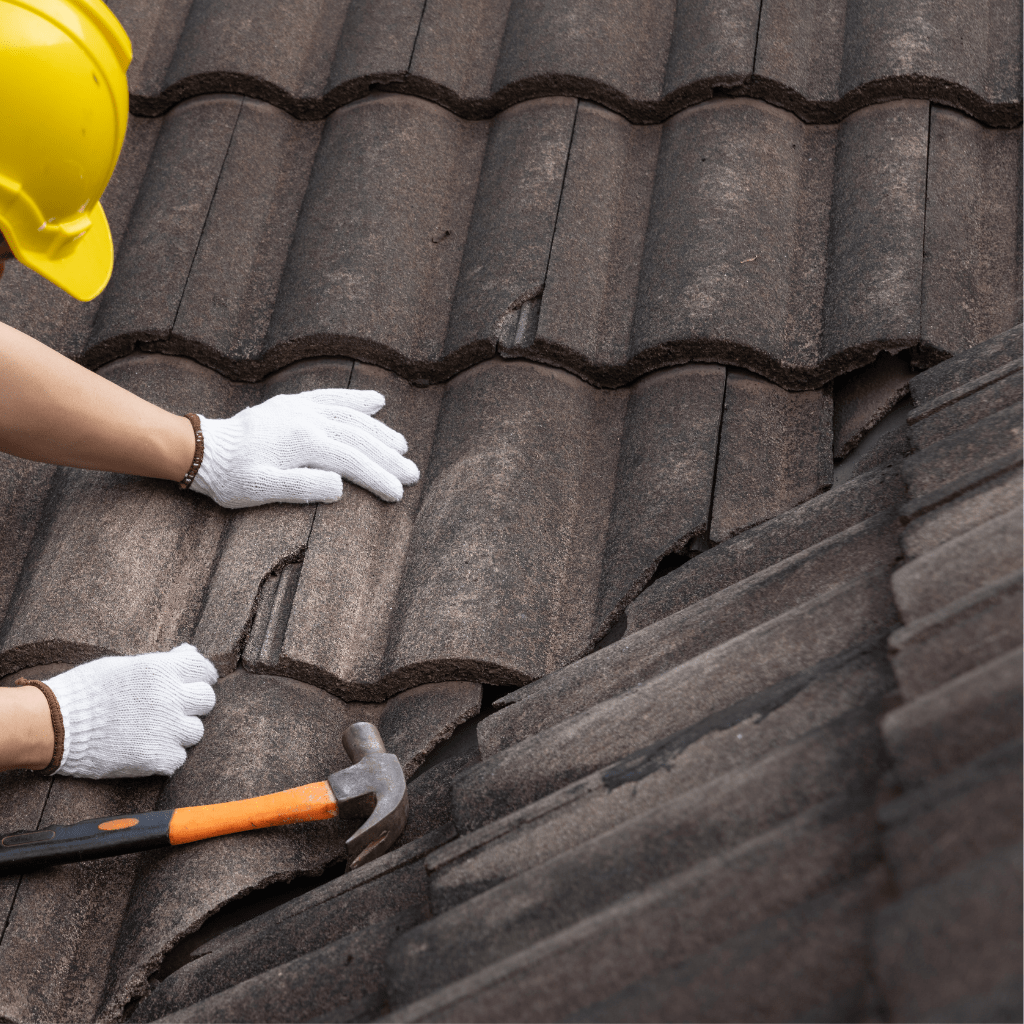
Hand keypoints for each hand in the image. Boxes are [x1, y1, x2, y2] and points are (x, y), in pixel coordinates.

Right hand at [47, 644, 217, 778]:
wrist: (55, 725)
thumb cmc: (85, 691)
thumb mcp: (124, 666)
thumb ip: (161, 662)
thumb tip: (188, 651)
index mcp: (162, 671)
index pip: (204, 670)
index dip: (200, 677)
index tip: (195, 683)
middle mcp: (171, 698)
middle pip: (206, 700)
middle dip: (192, 703)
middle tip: (174, 708)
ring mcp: (167, 729)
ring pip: (196, 731)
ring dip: (180, 731)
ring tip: (155, 730)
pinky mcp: (158, 757)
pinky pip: (178, 758)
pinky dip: (166, 756)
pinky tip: (146, 749)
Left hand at [191, 390, 419, 507]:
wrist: (203, 450)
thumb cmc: (232, 476)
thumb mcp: (262, 490)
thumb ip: (302, 487)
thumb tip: (340, 485)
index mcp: (304, 442)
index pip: (352, 460)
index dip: (378, 477)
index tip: (398, 494)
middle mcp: (308, 419)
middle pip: (359, 438)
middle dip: (388, 457)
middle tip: (412, 474)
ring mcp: (302, 408)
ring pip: (351, 417)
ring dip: (380, 431)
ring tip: (402, 446)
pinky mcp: (294, 404)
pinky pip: (332, 397)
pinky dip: (356, 400)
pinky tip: (377, 402)